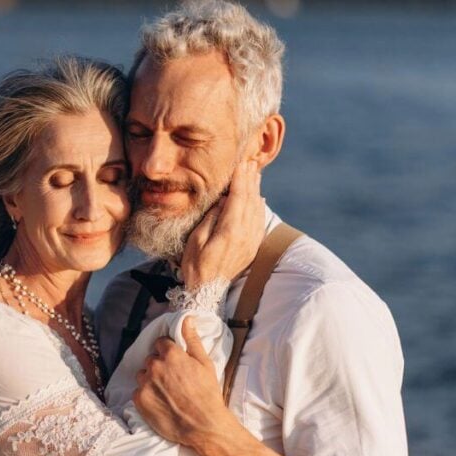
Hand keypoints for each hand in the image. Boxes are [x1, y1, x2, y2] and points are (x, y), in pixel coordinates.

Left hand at [133, 317, 234, 446]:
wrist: (204, 426)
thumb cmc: (208, 394)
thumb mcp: (205, 363)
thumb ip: (192, 340)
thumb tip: (186, 319)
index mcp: (171, 354)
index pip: (160, 343)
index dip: (168, 352)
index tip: (175, 363)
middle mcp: (155, 366)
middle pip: (151, 360)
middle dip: (159, 366)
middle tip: (172, 380)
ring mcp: (145, 383)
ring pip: (142, 375)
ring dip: (151, 380)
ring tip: (166, 392)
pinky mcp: (139, 400)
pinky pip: (138, 391)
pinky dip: (146, 395)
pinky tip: (160, 402)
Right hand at [181, 160, 265, 286]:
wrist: (207, 291)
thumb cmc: (195, 265)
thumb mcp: (196, 240)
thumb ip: (212, 218)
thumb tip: (224, 200)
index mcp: (230, 231)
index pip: (238, 198)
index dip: (240, 179)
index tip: (241, 164)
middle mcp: (245, 235)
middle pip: (250, 201)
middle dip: (250, 180)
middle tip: (250, 163)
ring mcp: (250, 242)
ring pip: (257, 210)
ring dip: (256, 191)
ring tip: (255, 174)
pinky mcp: (252, 247)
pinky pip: (259, 222)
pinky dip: (259, 207)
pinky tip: (259, 198)